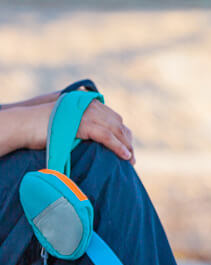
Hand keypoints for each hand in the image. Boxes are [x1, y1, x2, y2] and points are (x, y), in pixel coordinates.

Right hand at [0, 97, 134, 161]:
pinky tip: (124, 156)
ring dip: (125, 146)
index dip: (124, 134)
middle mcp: (89, 105)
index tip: (129, 149)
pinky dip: (117, 146)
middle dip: (127, 141)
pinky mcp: (81, 124)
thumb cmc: (44, 129)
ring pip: (114, 130)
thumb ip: (86, 126)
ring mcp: (85, 113)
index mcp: (88, 103)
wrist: (25, 126)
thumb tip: (102, 140)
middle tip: (132, 158)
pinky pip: (105, 136)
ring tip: (130, 160)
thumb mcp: (70, 124)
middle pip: (118, 124)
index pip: (114, 119)